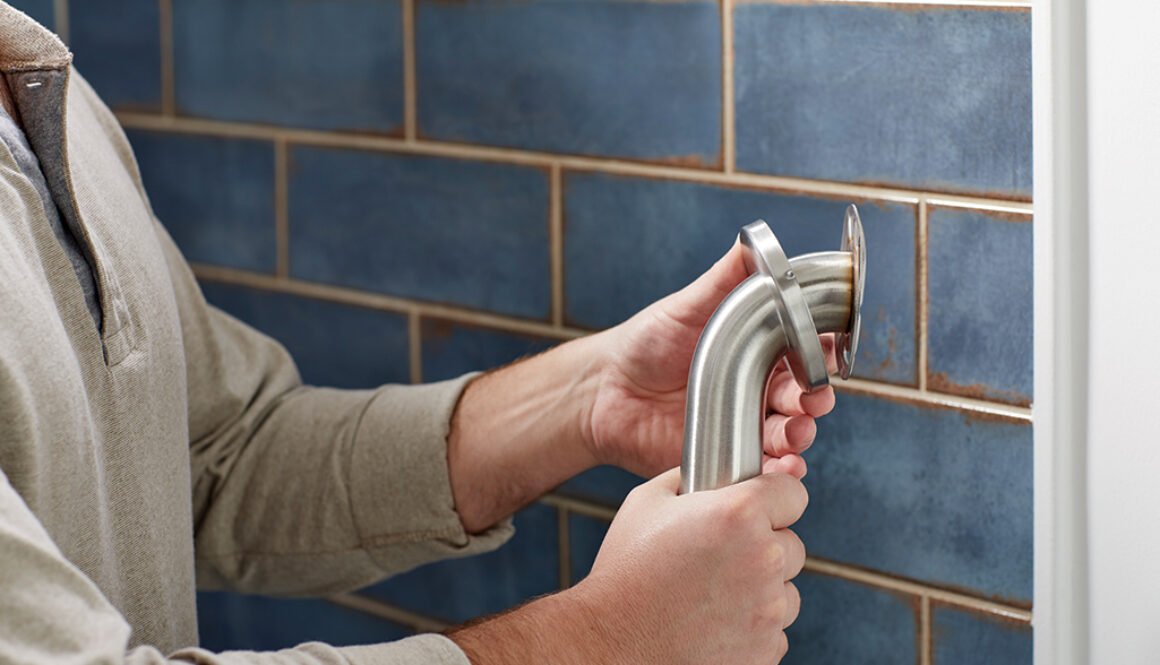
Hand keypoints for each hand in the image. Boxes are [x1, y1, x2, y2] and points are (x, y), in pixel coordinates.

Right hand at [449, 468, 807, 663]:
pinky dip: (752, 625)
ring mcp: (768, 610)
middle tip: (721, 556)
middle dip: (763, 547)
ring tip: (714, 593)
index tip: (759, 510)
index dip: (774, 500)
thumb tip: (712, 472)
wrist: (612, 641)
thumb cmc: (625, 572)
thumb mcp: (646, 502)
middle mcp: (762, 559)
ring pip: (786, 590)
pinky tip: (714, 620)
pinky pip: (774, 630)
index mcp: (739, 513)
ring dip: (761, 589)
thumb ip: (690, 478)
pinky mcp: (766, 649)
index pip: (794, 494)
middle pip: (792, 545)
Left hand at [586, 242, 838, 478]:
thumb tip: (753, 240)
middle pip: (806, 394)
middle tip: (812, 400)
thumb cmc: (645, 343)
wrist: (604, 393)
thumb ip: (725, 277)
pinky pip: (764, 468)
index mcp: (758, 348)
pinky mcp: (730, 457)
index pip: (807, 349)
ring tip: (794, 432)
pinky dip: (779, 470)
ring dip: (802, 433)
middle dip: (816, 398)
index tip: (830, 353)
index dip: (824, 353)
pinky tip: (783, 467)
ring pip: (791, 431)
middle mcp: (759, 387)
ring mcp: (746, 423)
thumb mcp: (687, 305)